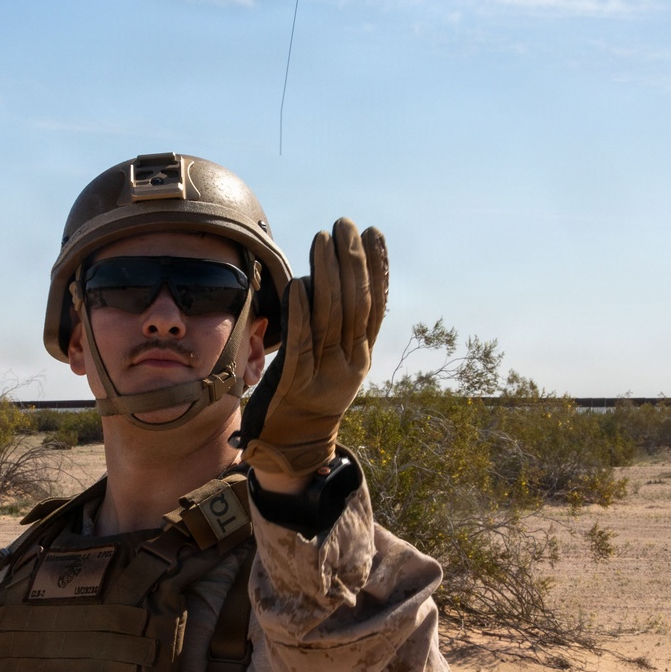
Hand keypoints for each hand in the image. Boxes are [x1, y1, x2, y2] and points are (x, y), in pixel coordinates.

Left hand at [238, 218, 387, 477]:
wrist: (293, 446)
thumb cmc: (305, 398)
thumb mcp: (330, 363)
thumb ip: (333, 329)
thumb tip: (327, 280)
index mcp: (360, 355)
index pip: (376, 304)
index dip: (377, 267)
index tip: (374, 234)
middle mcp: (350, 361)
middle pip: (355, 302)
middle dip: (351, 259)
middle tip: (344, 225)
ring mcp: (326, 371)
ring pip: (331, 315)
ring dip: (327, 272)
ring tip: (322, 239)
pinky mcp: (298, 381)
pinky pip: (302, 340)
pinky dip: (301, 309)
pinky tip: (299, 282)